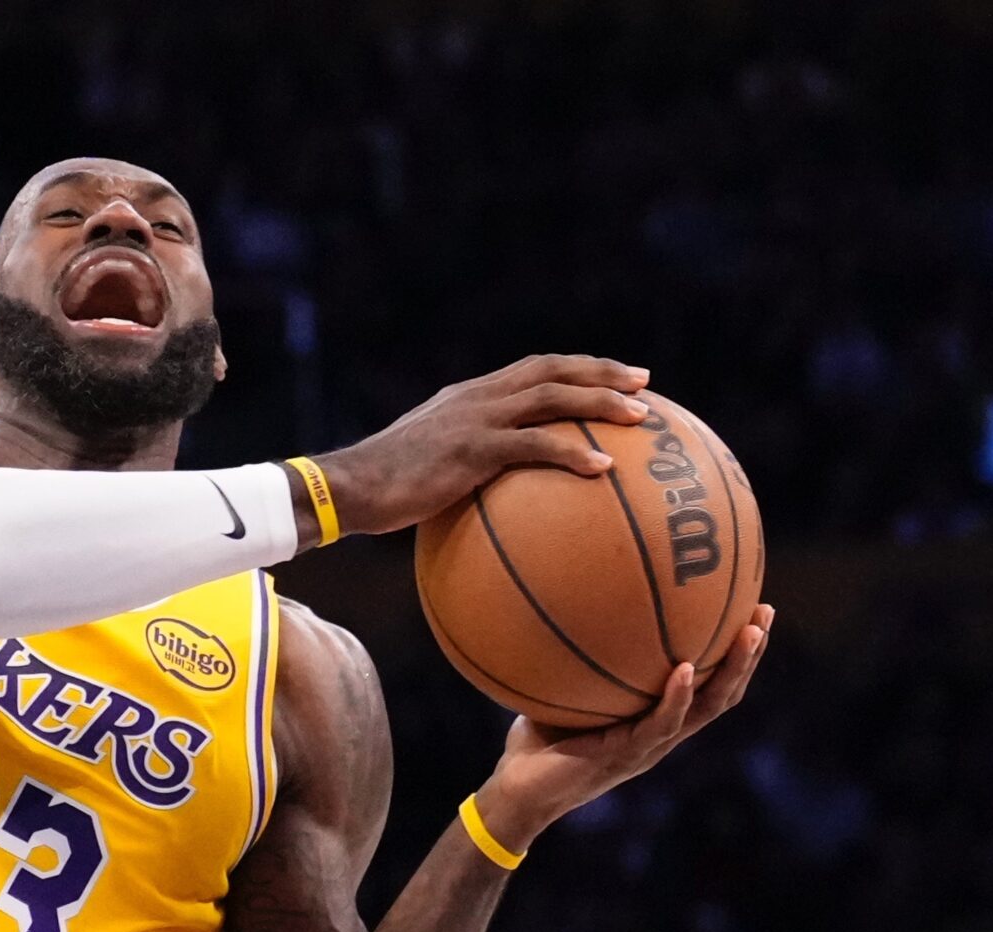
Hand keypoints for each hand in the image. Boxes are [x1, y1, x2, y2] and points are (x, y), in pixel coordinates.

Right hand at [315, 354, 652, 538]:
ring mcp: (475, 419)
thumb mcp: (424, 469)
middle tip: (644, 382)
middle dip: (601, 372)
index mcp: (468, 398)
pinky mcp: (471, 448)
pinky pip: (533, 446)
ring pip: (551, 397)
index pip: (531, 370)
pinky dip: (571, 452)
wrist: (347, 488)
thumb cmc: (380, 491)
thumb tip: (489, 501)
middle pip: (551, 370)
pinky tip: (602, 469)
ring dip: (600, 402)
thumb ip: (460, 470)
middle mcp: (476, 398)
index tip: (613, 376)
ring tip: (640, 417)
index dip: (575, 369)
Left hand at [474, 604, 773, 852]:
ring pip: (708, 707)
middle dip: (749, 653)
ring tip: (750, 634)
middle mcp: (663, 732)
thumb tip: (576, 602)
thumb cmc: (538, 742)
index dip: (732, 652)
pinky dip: (677, 697)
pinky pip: (661, 724)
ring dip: (732, 670)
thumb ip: (579, 659)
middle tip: (765, 613)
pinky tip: (685, 670)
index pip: (708, 683)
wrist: (519, 792)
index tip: (749, 610)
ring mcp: (651, 746)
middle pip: (723, 691)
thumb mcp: (563, 690)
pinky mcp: (629, 755)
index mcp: (656, 719)